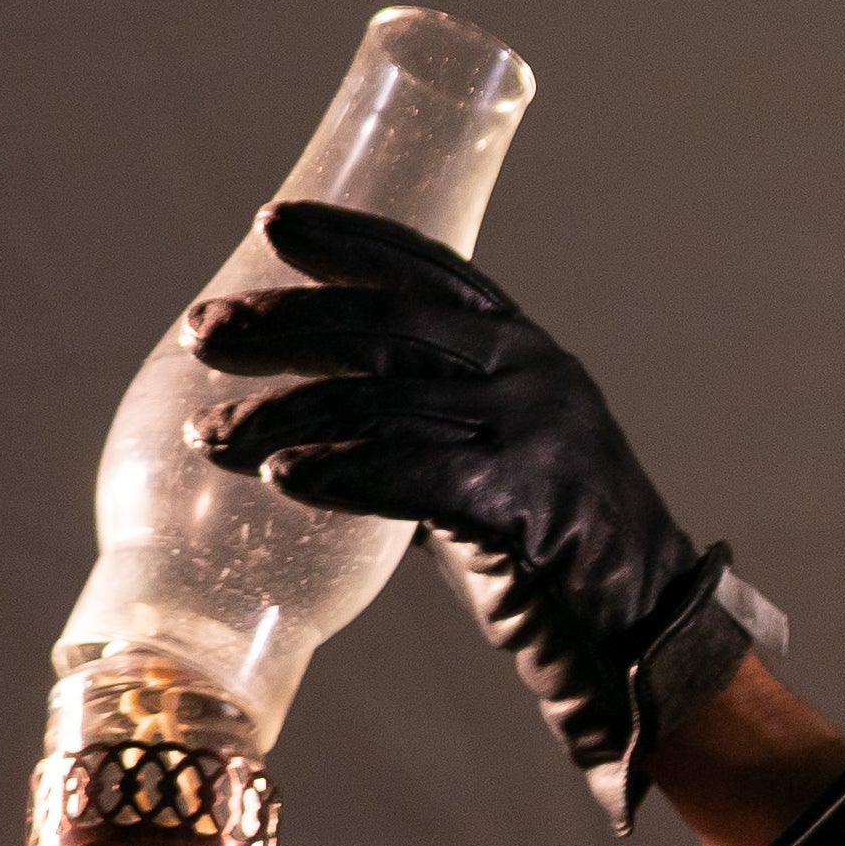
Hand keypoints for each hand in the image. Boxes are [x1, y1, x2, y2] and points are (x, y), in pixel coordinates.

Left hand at [190, 202, 774, 826]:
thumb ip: (417, 425)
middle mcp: (532, 373)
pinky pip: (411, 477)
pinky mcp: (528, 503)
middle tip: (204, 334)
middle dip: (286, 324)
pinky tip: (283, 477)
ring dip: (283, 414)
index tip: (272, 222)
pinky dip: (339, 474)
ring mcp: (535, 434)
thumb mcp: (486, 455)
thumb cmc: (546, 548)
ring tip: (214, 434)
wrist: (640, 622)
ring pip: (383, 402)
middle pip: (389, 325)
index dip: (349, 241)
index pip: (429, 270)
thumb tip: (306, 415)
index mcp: (524, 347)